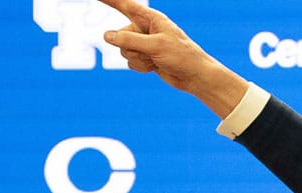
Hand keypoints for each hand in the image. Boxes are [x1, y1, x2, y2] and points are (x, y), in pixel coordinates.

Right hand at [99, 0, 247, 117]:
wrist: (194, 76)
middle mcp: (145, 29)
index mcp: (151, 18)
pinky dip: (141, 67)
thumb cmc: (181, 56)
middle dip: (132, 48)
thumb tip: (106, 36)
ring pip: (123, 51)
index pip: (124, 5)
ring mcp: (144, 43)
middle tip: (152, 53)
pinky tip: (155, 67)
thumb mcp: (155, 46)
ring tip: (156, 60)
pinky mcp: (145, 57)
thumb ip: (130, 40)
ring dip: (138, 59)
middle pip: (120, 36)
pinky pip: (130, 62)